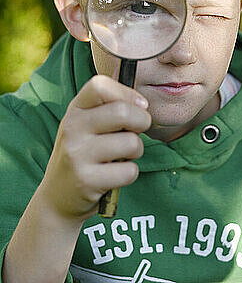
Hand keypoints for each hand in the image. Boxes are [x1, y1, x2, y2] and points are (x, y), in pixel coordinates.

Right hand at [39, 75, 150, 220]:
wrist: (57, 196)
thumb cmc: (83, 153)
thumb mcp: (87, 124)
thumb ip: (110, 108)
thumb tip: (142, 104)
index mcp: (75, 109)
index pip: (100, 85)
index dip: (127, 93)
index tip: (139, 106)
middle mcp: (72, 128)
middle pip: (122, 112)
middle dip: (142, 121)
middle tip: (138, 131)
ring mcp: (77, 154)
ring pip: (131, 143)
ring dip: (137, 151)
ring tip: (123, 156)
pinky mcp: (86, 180)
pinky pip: (129, 171)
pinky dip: (129, 173)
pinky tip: (114, 175)